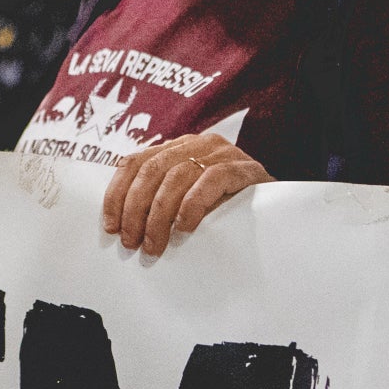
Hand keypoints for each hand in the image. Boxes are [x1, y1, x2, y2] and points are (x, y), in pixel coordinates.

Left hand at [103, 132, 269, 257]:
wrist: (278, 205)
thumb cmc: (224, 207)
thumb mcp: (186, 200)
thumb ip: (160, 200)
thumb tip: (120, 228)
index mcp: (176, 147)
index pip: (135, 162)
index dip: (117, 193)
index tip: (110, 226)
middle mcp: (196, 143)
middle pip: (152, 170)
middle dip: (135, 209)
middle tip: (131, 242)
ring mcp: (221, 153)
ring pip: (177, 176)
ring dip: (159, 215)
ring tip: (154, 245)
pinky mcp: (244, 168)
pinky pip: (212, 180)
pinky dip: (193, 204)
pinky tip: (185, 228)